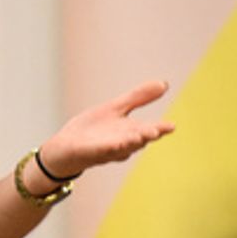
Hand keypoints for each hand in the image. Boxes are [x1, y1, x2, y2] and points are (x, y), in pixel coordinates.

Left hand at [42, 80, 173, 176]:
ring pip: (121, 147)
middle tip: (157, 131)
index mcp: (129, 132)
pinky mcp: (88, 152)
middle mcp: (121, 143)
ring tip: (139, 136)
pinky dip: (108, 148)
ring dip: (130, 143)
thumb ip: (139, 98)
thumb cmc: (93, 130)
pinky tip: (115, 143)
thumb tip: (165, 84)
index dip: (159, 129)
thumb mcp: (116, 108)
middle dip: (146, 136)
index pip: (147, 130)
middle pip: (137, 140)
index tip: (171, 126)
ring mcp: (105, 150)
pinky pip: (100, 151)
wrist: (65, 148)